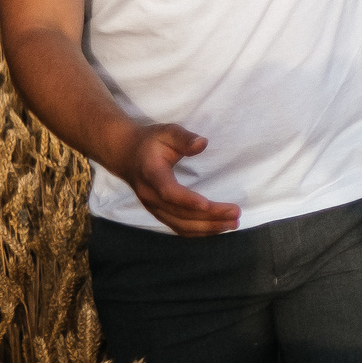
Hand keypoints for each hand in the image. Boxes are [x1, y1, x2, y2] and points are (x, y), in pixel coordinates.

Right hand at [114, 123, 239, 235]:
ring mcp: (153, 207)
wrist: (125, 155)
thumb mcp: (167, 132)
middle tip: (235, 213)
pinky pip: (179, 227)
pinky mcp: (159, 213)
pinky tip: (217, 228)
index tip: (207, 205)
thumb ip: (184, 138)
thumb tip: (202, 144)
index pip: (168, 192)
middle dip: (209, 217)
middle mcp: (150, 196)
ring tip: (232, 224)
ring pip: (180, 225)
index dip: (187, 200)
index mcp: (152, 175)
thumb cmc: (150, 142)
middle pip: (179, 214)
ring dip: (207, 228)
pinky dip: (199, 231)